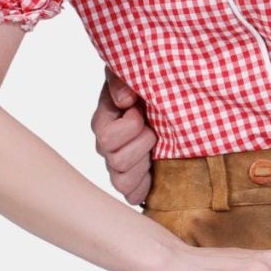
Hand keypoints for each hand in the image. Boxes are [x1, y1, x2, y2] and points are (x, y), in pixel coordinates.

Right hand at [93, 73, 152, 206]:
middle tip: (154, 131)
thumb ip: (122, 80)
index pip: (107, 138)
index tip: (141, 112)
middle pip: (117, 161)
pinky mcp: (131, 182)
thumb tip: (125, 100)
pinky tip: (155, 170)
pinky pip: (131, 195)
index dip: (131, 127)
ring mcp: (116, 166)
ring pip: (122, 181)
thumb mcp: (133, 74)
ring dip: (145, 164)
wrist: (166, 103)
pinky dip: (145, 186)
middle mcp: (105, 147)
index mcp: (103, 121)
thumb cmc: (147, 89)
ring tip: (156, 148)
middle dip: (143, 144)